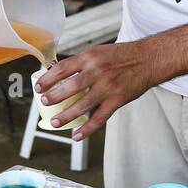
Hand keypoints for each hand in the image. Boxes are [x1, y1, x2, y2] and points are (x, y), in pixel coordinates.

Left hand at [34, 41, 157, 140]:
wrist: (148, 59)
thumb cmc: (122, 56)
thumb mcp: (98, 52)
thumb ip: (81, 63)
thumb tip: (59, 75)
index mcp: (90, 57)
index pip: (63, 68)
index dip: (48, 79)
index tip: (39, 87)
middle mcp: (98, 71)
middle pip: (70, 86)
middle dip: (54, 96)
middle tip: (45, 102)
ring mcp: (108, 87)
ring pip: (82, 105)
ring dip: (66, 116)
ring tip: (55, 122)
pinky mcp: (117, 100)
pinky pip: (99, 118)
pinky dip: (87, 129)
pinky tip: (77, 135)